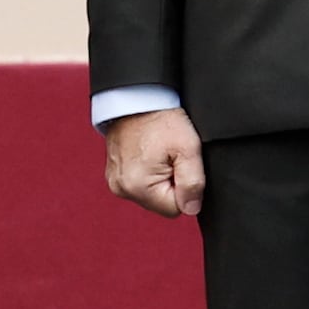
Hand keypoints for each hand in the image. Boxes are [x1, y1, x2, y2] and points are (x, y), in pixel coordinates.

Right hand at [102, 106, 205, 220]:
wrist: (136, 99)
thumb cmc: (161, 120)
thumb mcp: (188, 149)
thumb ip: (193, 183)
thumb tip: (192, 208)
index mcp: (137, 187)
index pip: (176, 209)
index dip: (186, 188)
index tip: (181, 164)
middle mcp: (121, 189)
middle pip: (162, 203)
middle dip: (173, 183)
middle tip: (172, 156)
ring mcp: (115, 182)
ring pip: (152, 194)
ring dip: (161, 178)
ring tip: (161, 153)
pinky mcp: (114, 174)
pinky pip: (140, 184)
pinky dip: (149, 172)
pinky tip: (150, 153)